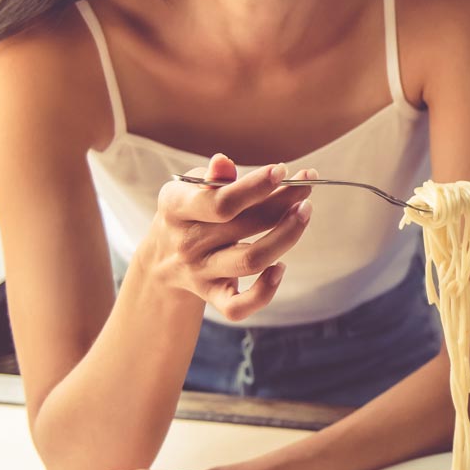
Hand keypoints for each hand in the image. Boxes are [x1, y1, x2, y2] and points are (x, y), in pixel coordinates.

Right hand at [145, 154, 314, 320]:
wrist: (163, 258)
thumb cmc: (190, 211)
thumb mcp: (191, 188)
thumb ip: (211, 177)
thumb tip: (223, 162)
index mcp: (177, 208)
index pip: (221, 201)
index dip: (256, 186)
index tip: (283, 170)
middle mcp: (188, 243)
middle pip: (245, 226)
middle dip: (283, 202)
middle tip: (307, 184)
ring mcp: (200, 273)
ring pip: (251, 261)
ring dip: (286, 236)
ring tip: (305, 212)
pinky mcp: (212, 297)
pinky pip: (238, 307)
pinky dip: (265, 292)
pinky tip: (281, 268)